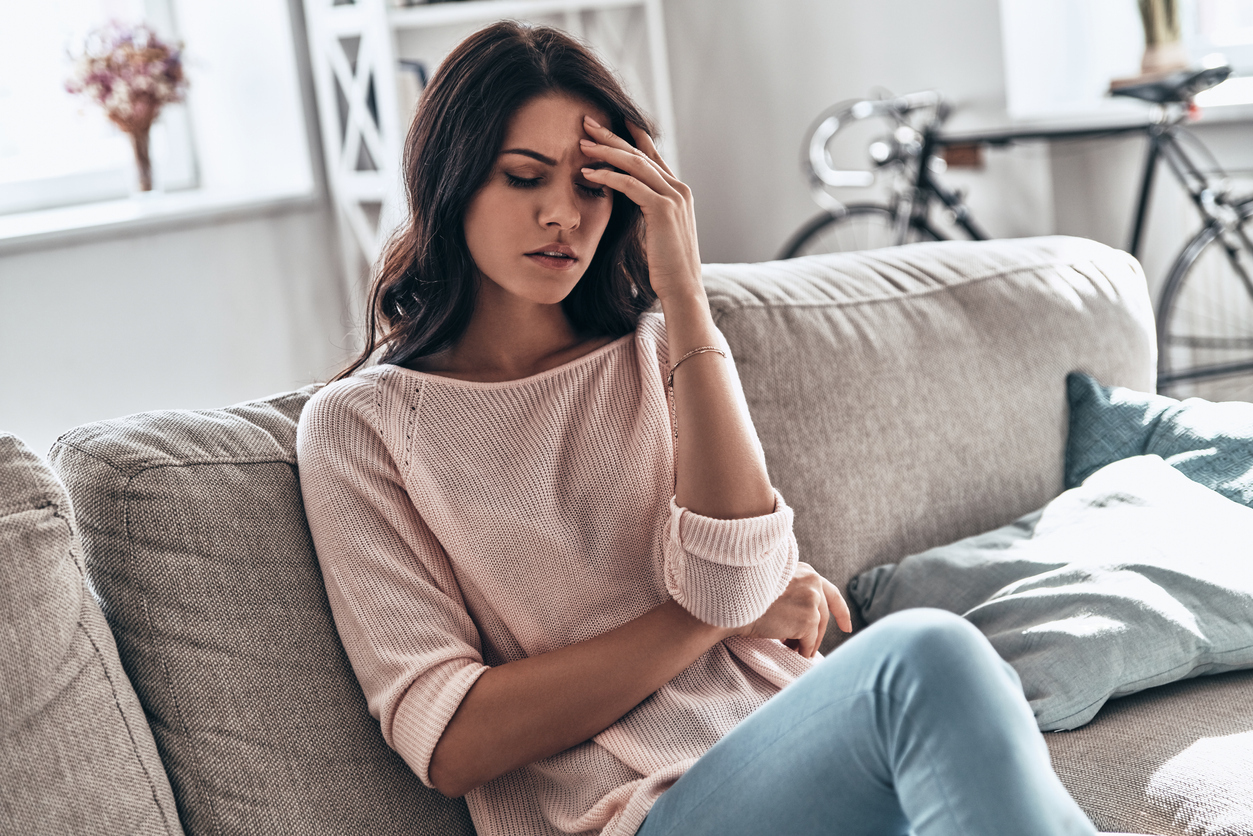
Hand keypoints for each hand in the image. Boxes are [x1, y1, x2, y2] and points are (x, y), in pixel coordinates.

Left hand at [579, 116, 701, 302]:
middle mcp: (678, 188)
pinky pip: (630, 185)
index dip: (632, 136)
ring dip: (606, 151)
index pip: (652, 155)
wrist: (682, 288)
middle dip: (612, 135)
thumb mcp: (655, 232)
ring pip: (634, 164)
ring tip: (582, 143)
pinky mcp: (663, 209)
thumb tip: (626, 204)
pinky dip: (607, 176)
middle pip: (640, 153)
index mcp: (678, 192)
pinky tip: (587, 173)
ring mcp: (674, 197)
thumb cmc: (665, 267)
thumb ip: (646, 212)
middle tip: (587, 121)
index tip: (612, 119)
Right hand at [739, 562, 851, 656]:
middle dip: (817, 634)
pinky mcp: (808, 619)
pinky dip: (802, 651)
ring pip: (817, 630)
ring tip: (791, 650)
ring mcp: (812, 600)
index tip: (846, 626)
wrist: (731, 601)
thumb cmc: (744, 595)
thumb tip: (805, 618)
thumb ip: (794, 591)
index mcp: (804, 570)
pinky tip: (790, 654)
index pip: (829, 591)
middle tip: (809, 649)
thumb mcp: (773, 583)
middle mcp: (812, 581)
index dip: (840, 611)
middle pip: (823, 614)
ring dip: (806, 643)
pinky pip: (809, 642)